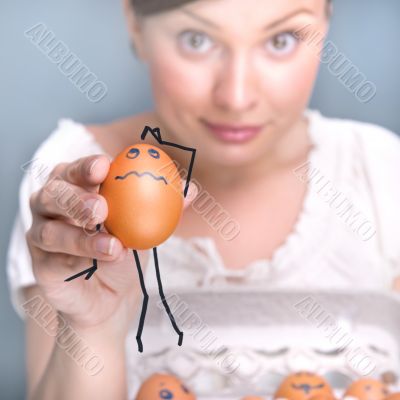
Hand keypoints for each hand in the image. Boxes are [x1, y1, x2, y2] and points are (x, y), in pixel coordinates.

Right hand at [26, 154, 195, 336]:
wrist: (111, 297)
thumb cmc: (125, 252)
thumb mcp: (146, 227)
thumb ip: (164, 207)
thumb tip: (191, 188)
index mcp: (77, 188)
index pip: (77, 171)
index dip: (87, 166)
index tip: (106, 166)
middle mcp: (53, 206)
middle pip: (53, 192)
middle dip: (76, 196)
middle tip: (101, 206)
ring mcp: (42, 233)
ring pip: (50, 227)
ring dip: (81, 234)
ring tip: (114, 243)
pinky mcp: (41, 262)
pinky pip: (54, 256)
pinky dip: (82, 254)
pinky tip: (107, 255)